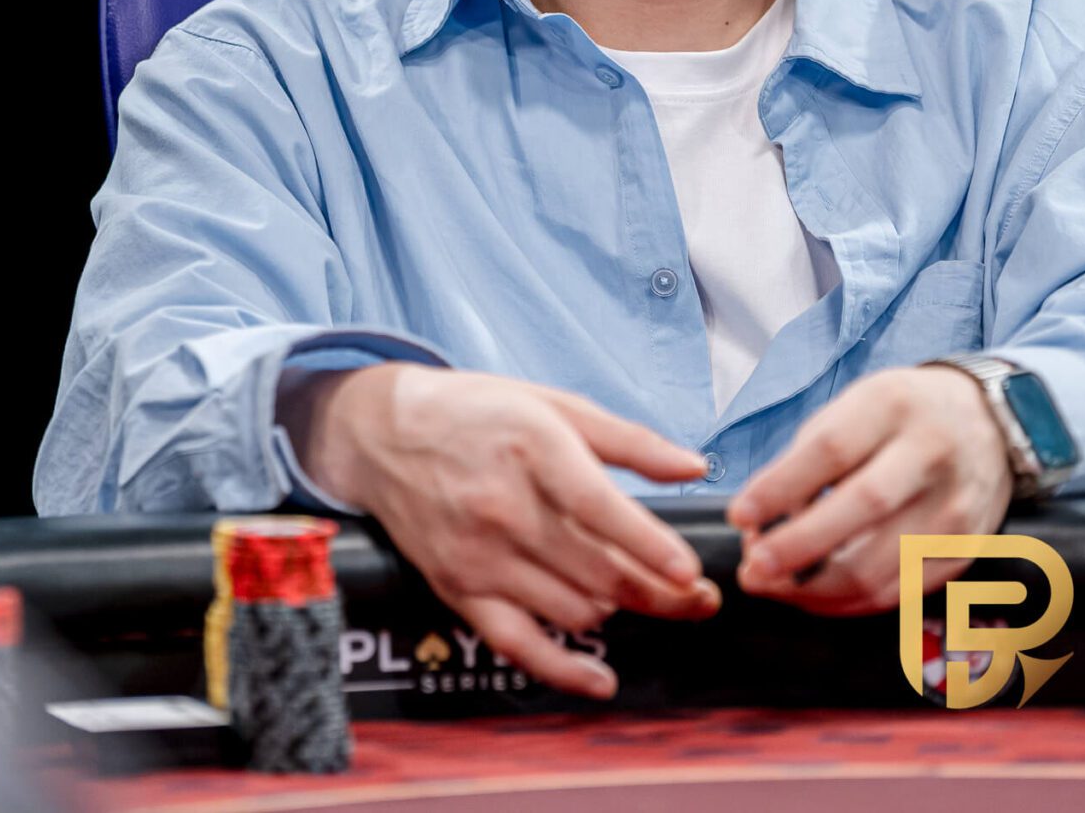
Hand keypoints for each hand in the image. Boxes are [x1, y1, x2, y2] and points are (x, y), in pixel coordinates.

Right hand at [287, 364, 720, 697]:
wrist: (382, 434)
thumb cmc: (477, 412)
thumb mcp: (553, 403)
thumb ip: (629, 440)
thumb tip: (695, 468)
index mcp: (531, 447)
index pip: (598, 508)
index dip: (650, 546)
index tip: (690, 571)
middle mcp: (501, 505)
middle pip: (597, 571)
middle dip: (660, 592)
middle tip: (702, 598)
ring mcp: (477, 554)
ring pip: (572, 609)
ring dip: (617, 610)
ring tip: (641, 596)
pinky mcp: (457, 589)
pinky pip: (517, 645)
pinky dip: (564, 671)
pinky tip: (603, 680)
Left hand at [724, 363, 1014, 615]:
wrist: (988, 423)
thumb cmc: (900, 416)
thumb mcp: (854, 406)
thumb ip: (807, 458)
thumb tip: (760, 520)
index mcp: (893, 406)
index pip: (832, 450)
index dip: (781, 487)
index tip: (740, 515)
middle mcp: (931, 455)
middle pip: (862, 507)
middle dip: (798, 546)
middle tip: (752, 569)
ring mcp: (954, 507)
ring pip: (882, 564)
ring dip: (816, 588)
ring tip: (774, 585)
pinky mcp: (962, 551)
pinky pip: (898, 592)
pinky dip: (848, 602)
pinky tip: (815, 594)